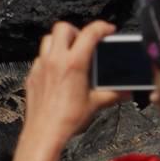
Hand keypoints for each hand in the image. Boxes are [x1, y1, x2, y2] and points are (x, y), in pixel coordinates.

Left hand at [22, 21, 123, 151]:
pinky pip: (40, 57)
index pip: (89, 33)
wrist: (44, 133)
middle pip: (63, 28)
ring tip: (71, 53)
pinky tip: (59, 72)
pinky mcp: (32, 75)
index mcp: (74, 63)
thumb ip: (113, 94)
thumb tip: (127, 92)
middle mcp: (55, 60)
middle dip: (76, 31)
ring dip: (61, 41)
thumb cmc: (69, 119)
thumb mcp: (95, 104)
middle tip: (85, 42)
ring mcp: (40, 66)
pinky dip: (51, 58)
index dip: (101, 27)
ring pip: (48, 39)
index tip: (108, 30)